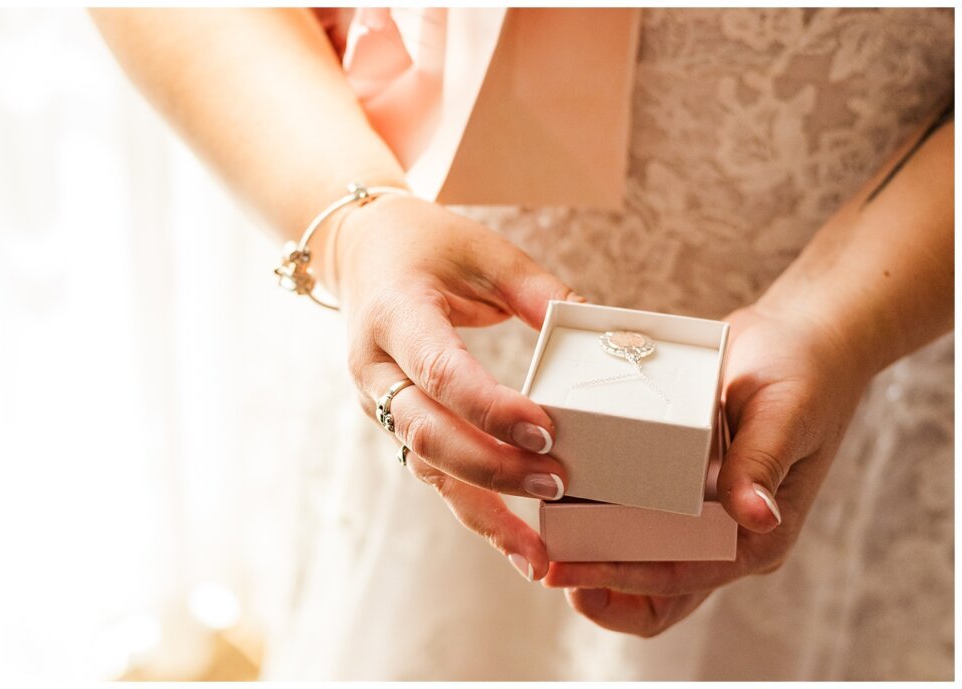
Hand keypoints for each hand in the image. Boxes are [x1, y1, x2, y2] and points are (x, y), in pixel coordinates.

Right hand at [335, 194, 581, 580]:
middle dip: (492, 468)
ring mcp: (377, 401)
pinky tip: (513, 538)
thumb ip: (537, 289)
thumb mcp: (481, 249)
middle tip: (557, 487)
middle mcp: (375, 368)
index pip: (440, 371)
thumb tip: (601, 332)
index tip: (547, 434)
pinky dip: (472, 506)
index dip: (490, 408)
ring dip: (481, 510)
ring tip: (536, 556)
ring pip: (426, 467)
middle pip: (428, 433)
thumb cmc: (426, 244)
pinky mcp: (393, 421)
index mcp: (394, 314)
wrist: (362, 254)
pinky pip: (432, 470)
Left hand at [543, 303, 871, 635]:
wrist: (803, 336)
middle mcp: (725, 532)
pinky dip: (598, 509)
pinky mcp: (680, 477)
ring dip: (593, 551)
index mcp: (756, 536)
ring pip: (638, 553)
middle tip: (548, 568)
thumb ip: (763, 463)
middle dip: (600, 588)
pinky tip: (560, 489)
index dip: (623, 583)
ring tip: (544, 533)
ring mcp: (700, 507)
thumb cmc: (807, 374)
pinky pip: (633, 506)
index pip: (681, 580)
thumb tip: (758, 517)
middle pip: (655, 589)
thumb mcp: (787, 414)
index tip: (572, 578)